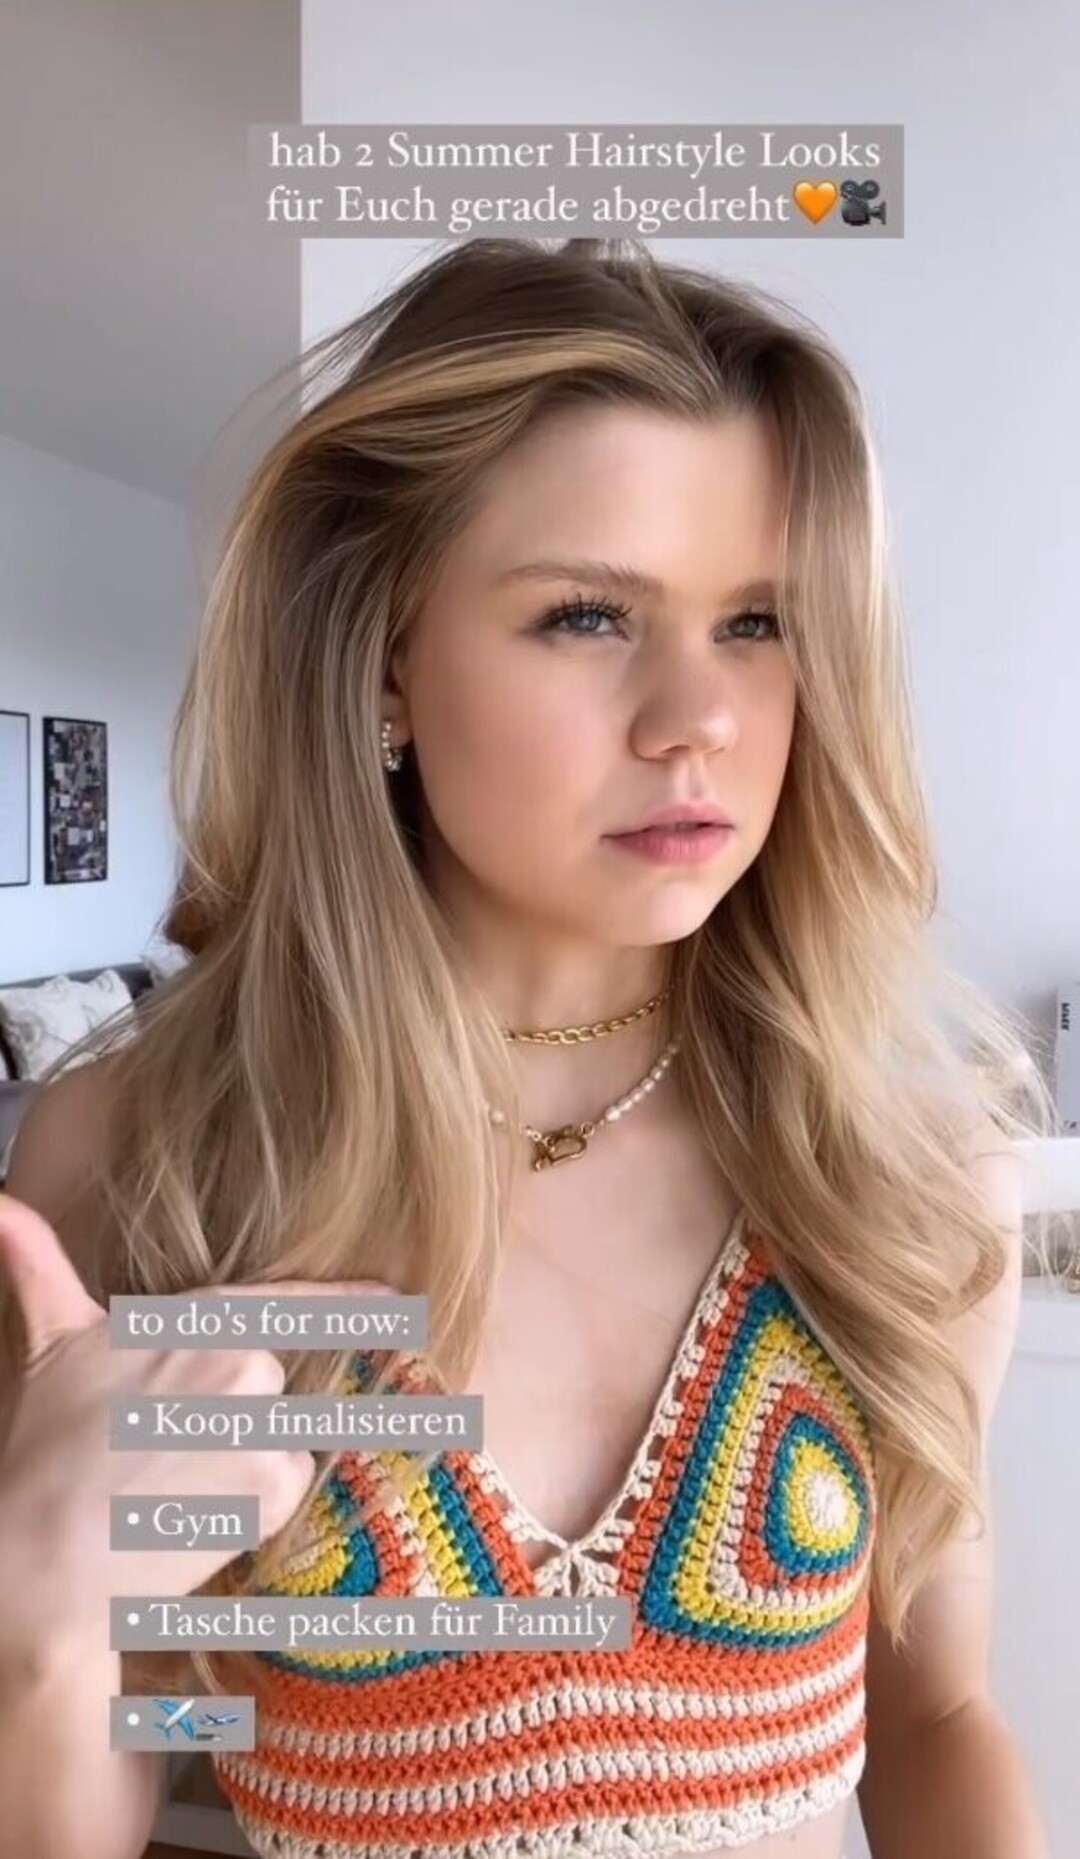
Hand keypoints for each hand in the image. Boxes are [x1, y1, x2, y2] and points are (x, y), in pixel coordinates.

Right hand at [0, 1190, 393, 1660]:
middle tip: (167, 1455)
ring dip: (242, 1465)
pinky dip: (247, 1511)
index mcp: (201, 1321)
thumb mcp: (49, 1339)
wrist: (44, 1561)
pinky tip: (191, 1518)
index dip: (358, 1301)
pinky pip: (280, 1493)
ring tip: (173, 1488)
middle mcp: (246, 1365)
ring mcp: (266, 1429)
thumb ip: (35, 1260)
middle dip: (235, 1420)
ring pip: (280, 1442)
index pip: (300, 1301)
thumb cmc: (46, 1447)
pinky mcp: (275, 1493)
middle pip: (272, 1389)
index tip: (404, 1297)